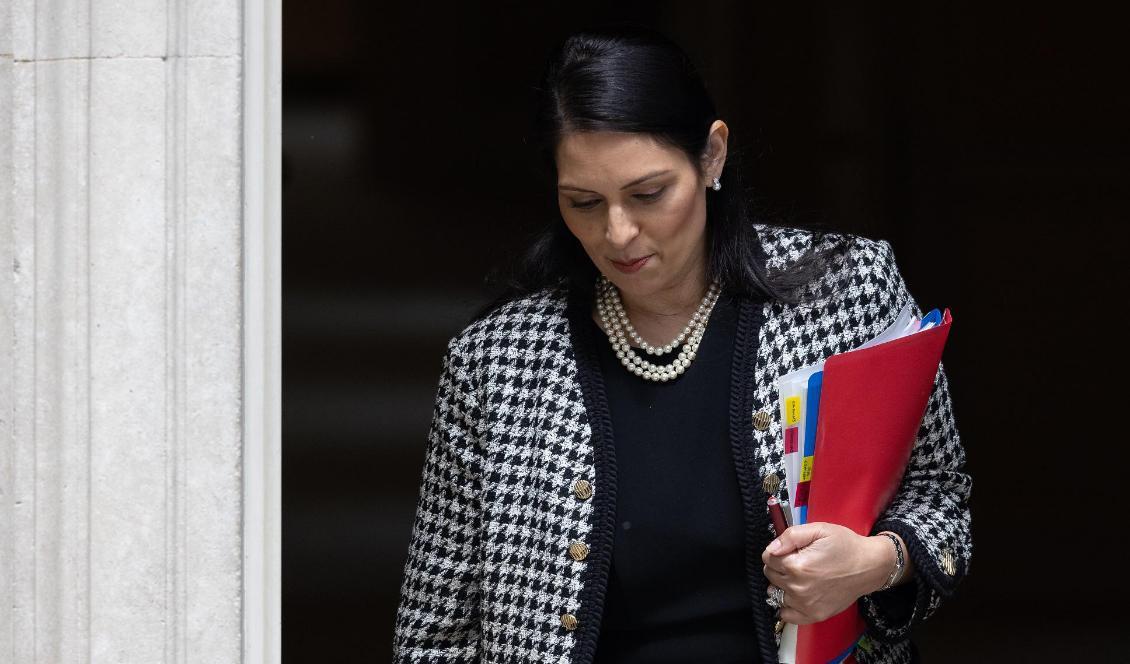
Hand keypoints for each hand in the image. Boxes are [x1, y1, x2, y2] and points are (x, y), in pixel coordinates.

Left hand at [761, 522, 891, 624]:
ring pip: (776, 593)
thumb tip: (772, 548)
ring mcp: (805, 605)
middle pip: (770, 575)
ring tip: (801, 577)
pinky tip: (798, 595)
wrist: (869, 566)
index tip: (791, 550)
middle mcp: (798, 588)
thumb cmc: (845, 546)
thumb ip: (791, 536)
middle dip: (779, 566)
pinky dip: (787, 605)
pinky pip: (786, 615)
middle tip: (798, 561)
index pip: (768, 558)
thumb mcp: (819, 529)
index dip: (778, 551)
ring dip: (783, 585)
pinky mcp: (814, 615)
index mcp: (797, 565)